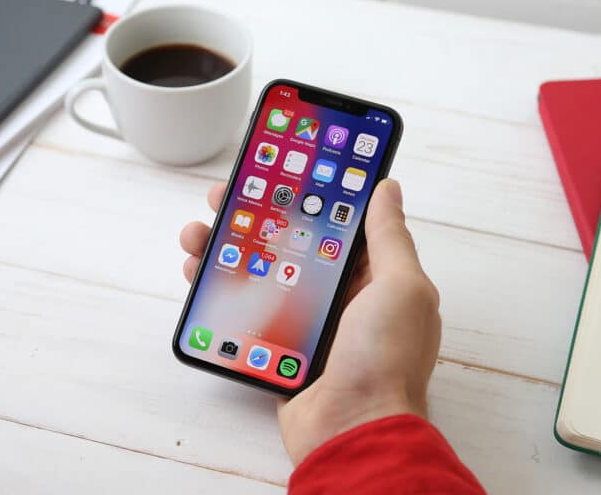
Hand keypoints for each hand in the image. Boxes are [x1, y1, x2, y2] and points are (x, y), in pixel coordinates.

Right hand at [179, 179, 441, 464]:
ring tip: (199, 235)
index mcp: (373, 277)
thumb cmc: (386, 360)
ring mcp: (306, 321)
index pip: (335, 222)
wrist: (353, 431)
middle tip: (224, 197)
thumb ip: (390, 237)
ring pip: (259, 272)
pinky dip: (219, 292)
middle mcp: (339, 295)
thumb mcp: (402, 287)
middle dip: (254, 216)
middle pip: (288, 242)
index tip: (277, 169)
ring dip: (226, 249)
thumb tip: (387, 188)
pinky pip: (244, 311)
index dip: (306, 193)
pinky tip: (199, 275)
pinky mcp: (277, 345)